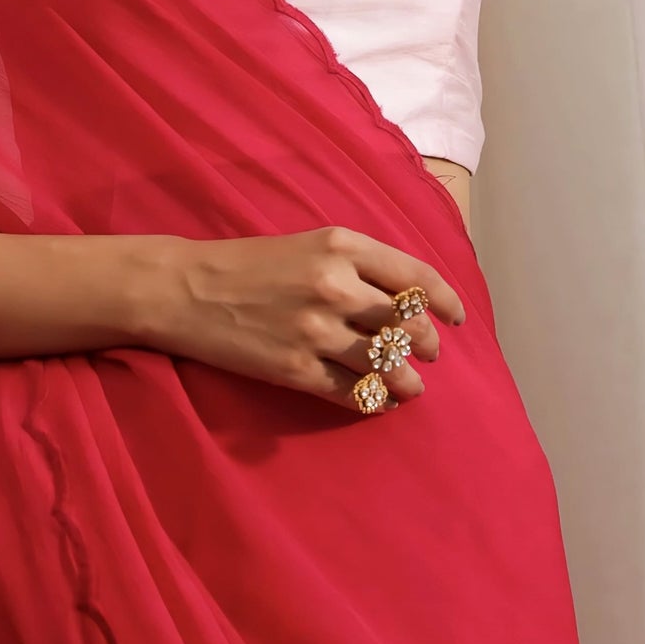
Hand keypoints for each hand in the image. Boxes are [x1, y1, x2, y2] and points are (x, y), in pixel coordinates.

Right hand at [141, 226, 465, 414]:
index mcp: (341, 245)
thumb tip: (409, 296)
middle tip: (431, 353)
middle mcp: (335, 285)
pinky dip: (374, 400)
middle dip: (427, 343)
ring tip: (412, 386)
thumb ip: (358, 263)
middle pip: (406, 323)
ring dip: (407, 380)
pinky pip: (352, 392)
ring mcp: (316, 330)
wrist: (188, 289)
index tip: (456, 317)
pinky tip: (380, 401)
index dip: (444, 300)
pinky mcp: (296, 368)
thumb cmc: (251, 262)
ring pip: (385, 363)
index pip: (415, 275)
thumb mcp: (310, 243)